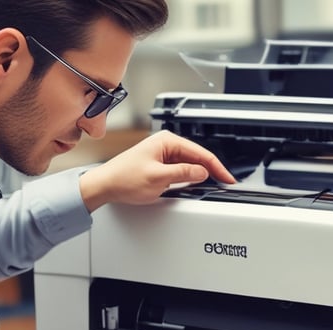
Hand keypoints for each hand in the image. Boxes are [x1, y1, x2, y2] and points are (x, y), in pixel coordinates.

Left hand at [78, 130, 234, 211]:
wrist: (105, 185)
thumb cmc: (124, 178)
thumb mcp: (159, 177)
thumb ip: (183, 173)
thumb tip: (202, 172)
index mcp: (167, 141)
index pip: (200, 153)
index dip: (217, 167)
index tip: (227, 178)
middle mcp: (165, 145)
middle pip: (197, 157)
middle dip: (212, 170)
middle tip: (226, 183)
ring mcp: (162, 155)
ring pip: (190, 164)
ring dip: (201, 174)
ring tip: (215, 184)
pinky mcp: (159, 165)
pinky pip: (181, 169)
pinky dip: (191, 177)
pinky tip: (196, 184)